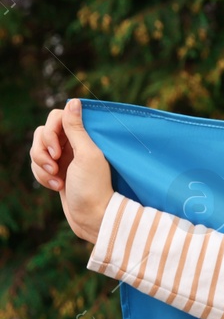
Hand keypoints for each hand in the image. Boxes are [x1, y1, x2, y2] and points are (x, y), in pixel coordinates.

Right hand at [29, 98, 112, 243]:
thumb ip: (76, 128)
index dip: (51, 131)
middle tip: (56, 166)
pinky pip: (37, 166)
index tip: (58, 149)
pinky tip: (57, 187)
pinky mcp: (55, 172)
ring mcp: (63, 159)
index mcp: (84, 137)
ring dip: (42, 166)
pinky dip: (43, 177)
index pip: (57, 117)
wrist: (92, 217)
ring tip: (57, 180)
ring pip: (36, 150)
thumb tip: (74, 101)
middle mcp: (73, 145)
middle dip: (43, 151)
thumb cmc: (93, 187)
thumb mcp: (86, 154)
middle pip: (42, 133)